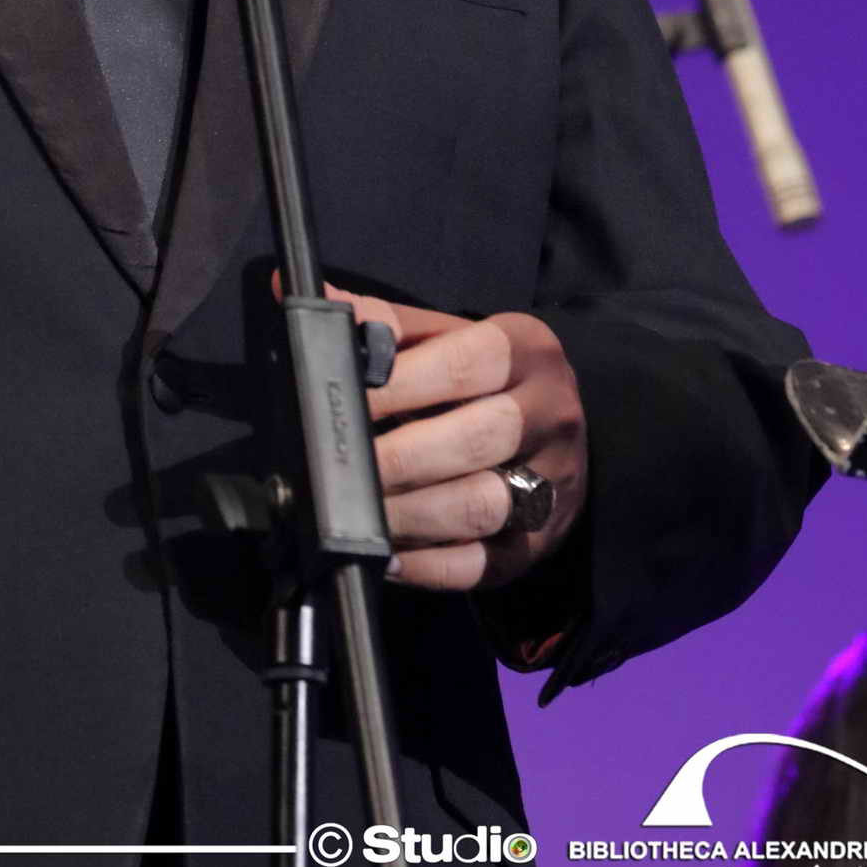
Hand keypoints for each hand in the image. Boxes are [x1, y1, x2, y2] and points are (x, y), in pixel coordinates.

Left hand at [297, 280, 587, 593]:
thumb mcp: (443, 336)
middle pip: (475, 440)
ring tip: (357, 514)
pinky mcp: (541, 542)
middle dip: (397, 459)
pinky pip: (485, 563)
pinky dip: (430, 566)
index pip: (461, 365)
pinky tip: (387, 557)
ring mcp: (554, 483)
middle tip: (337, 468)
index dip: (395, 387)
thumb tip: (306, 300)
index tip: (341, 403)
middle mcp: (550, 414)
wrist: (560, 423)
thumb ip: (381, 323)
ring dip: (410, 516)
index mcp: (524, 349)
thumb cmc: (485, 375)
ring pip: (482, 506)